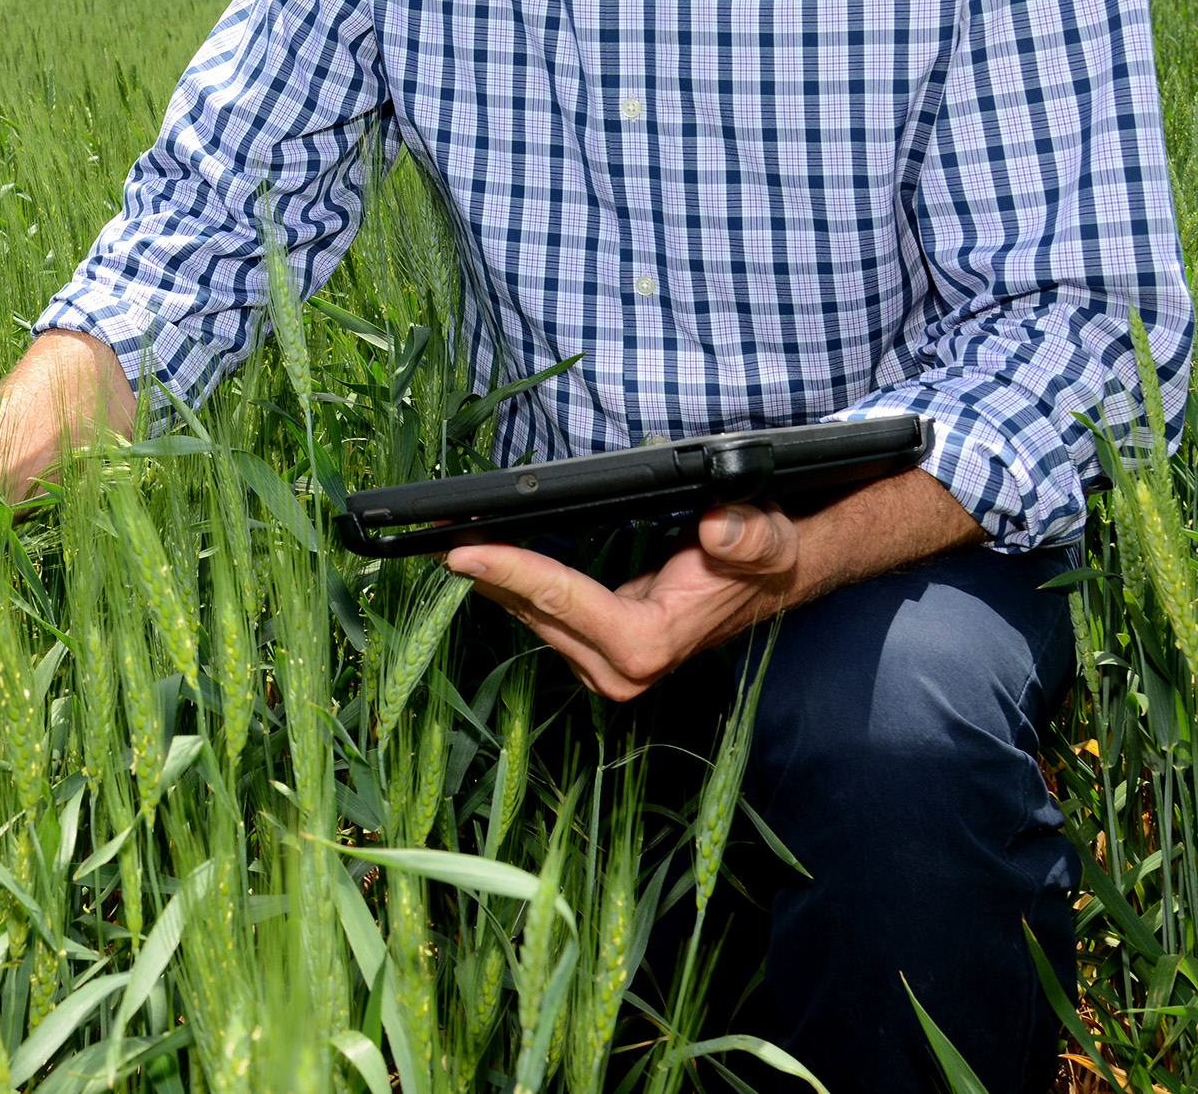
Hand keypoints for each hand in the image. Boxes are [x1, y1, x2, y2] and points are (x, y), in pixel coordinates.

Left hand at [446, 502, 800, 700]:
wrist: (766, 584)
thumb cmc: (761, 558)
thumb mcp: (766, 538)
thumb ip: (747, 535)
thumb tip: (718, 528)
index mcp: (649, 644)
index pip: (563, 600)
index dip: (513, 570)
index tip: (463, 551)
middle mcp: (619, 669)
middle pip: (534, 612)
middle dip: (484, 572)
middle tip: (432, 534)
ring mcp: (603, 667)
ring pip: (531, 618)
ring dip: (490, 579)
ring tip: (445, 538)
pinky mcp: (593, 654)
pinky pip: (541, 616)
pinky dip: (512, 585)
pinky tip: (484, 558)